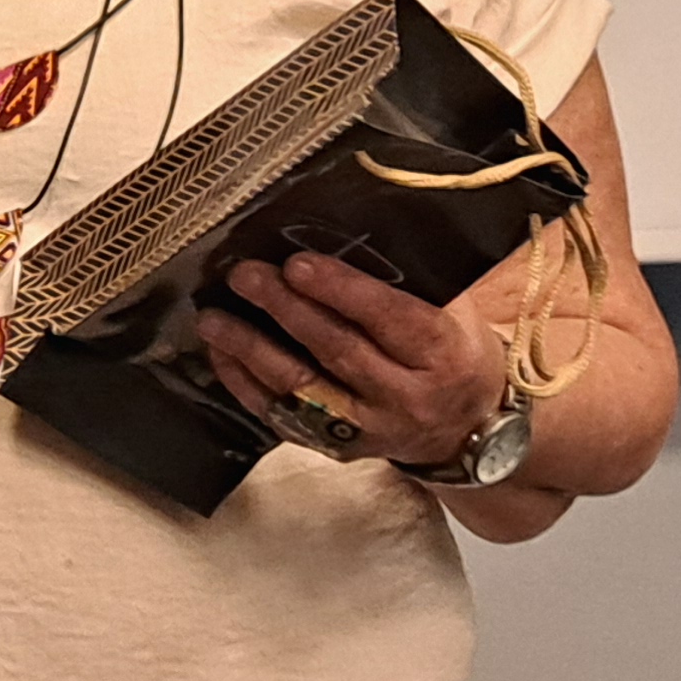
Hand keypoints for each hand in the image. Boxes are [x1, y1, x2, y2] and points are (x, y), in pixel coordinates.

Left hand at [197, 252, 508, 468]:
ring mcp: (369, 428)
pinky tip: (221, 354)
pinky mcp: (339, 448)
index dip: (342, 291)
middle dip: (286, 310)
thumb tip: (339, 232)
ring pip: (303, 389)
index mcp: (442, 353)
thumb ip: (408, 282)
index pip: (390, 318)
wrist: (467, 427)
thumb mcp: (453, 312)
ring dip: (252, 350)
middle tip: (245, 276)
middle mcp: (405, 396)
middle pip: (338, 350)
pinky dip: (246, 385)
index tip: (298, 264)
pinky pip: (283, 418)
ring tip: (214, 318)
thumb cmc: (452, 351)